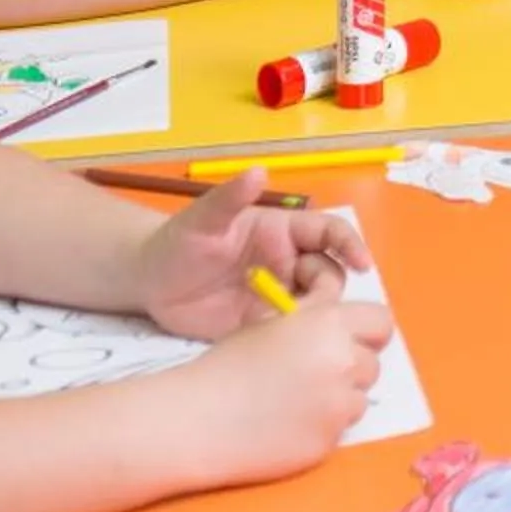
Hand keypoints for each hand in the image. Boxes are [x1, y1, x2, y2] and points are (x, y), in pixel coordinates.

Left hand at [135, 170, 373, 338]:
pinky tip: (273, 340)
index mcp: (283, 232)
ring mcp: (276, 295)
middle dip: (329, 287)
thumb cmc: (178, 241)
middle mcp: (287, 262)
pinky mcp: (261, 325)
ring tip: (286, 323)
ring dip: (311, 314)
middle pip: (330, 273)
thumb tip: (260, 171)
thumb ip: (231, 197)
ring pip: (315, 305)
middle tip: (308, 303)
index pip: (330, 233)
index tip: (362, 264)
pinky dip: (291, 337)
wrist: (148, 282)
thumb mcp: (203, 218)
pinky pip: (289, 332)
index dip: (351, 245)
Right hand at [182, 274, 393, 485]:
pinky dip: (321, 427)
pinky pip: (340, 429)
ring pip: (358, 399)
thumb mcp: (272, 322)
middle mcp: (344, 362)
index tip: (349, 342)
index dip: (366, 333)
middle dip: (350, 369)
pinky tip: (285, 426)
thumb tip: (341, 309)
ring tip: (293, 403)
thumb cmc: (228, 365)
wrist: (196, 420)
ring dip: (337, 400)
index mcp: (330, 325)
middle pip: (372, 364)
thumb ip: (314, 313)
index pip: (381, 323)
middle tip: (312, 376)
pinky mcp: (329, 441)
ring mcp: (339, 406)